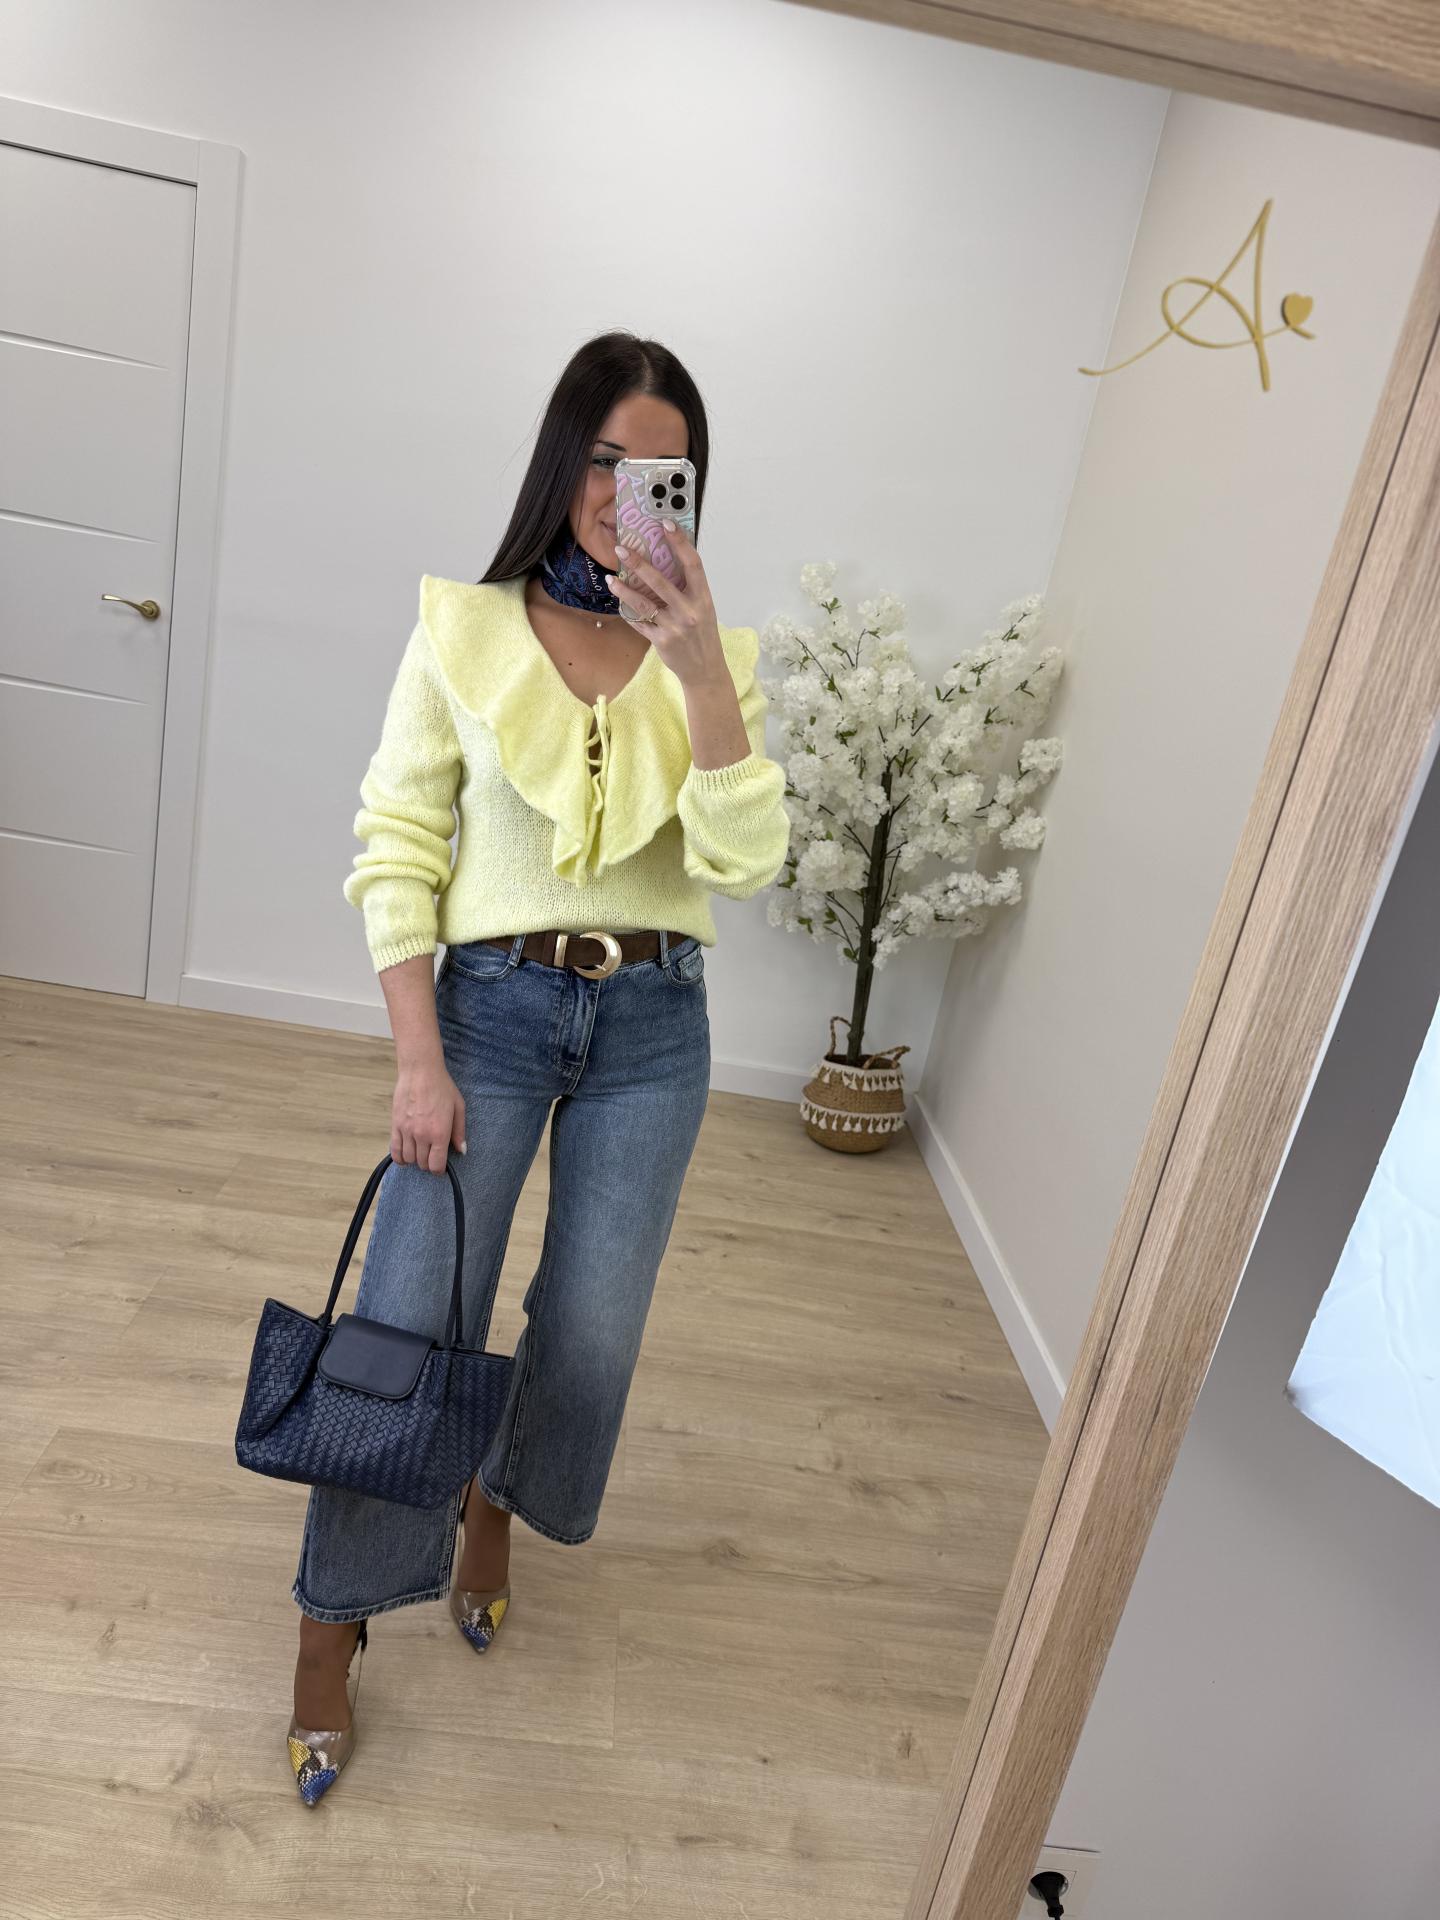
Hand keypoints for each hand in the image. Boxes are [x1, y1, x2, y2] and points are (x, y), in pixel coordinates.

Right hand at [392, 1059, 465, 1174]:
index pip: (436, 1165)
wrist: (420, 1071)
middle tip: (433, 1156)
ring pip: (408, 1158)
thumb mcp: (458, 1107)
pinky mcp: (395, 1125)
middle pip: (422, 1164)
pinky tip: (406, 1155)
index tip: (441, 1167)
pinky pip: (394, 1150)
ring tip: (421, 1152)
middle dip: (428, 1164)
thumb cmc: (442, 1087)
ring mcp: (406, 1131)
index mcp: (439, 1133)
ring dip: (415, 1159)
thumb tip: (461, 1150)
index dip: (439, 1170)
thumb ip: (459, 1132)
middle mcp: (422, 1135)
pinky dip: (400, 1157)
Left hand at [605, 521, 726, 689]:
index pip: (692, 563)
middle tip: (621, 549)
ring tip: (610, 579)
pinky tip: (620, 602)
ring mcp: (674, 627)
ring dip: (624, 589)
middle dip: (638, 563)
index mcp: (703, 597)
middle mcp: (689, 610)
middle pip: (660, 581)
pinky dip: (628, 612)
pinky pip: (639, 623)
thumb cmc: (702, 633)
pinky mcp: (661, 641)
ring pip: (643, 603)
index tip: (666, 523)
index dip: (680, 542)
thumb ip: (688, 587)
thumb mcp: (703, 607)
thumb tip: (667, 559)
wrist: (704, 669)